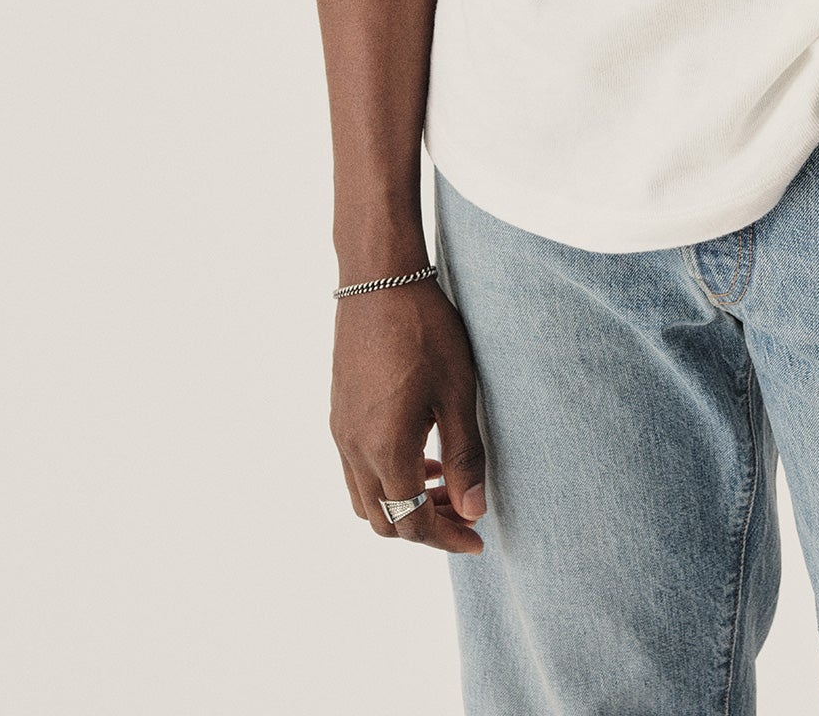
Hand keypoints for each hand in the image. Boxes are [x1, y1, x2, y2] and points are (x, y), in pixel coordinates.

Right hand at [331, 277, 487, 553]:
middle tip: (466, 514)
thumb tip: (475, 511)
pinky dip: (388, 479)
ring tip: (445, 485)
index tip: (479, 539)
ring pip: (366, 498)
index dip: (447, 538)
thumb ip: (465, 456)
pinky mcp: (339, 412)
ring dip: (404, 505)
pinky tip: (419, 454)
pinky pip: (357, 469)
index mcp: (384, 449)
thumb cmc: (425, 330)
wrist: (379, 278)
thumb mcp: (457, 393)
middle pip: (385, 519)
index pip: (413, 522)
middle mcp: (353, 448)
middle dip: (426, 527)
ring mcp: (340, 431)